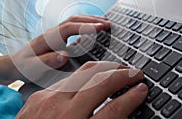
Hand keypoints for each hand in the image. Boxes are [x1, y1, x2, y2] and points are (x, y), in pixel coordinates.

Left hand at [10, 15, 110, 82]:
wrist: (12, 64)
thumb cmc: (22, 67)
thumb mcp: (32, 67)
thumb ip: (47, 61)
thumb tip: (64, 56)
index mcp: (48, 38)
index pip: (70, 27)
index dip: (86, 26)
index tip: (102, 28)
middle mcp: (52, 32)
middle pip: (74, 19)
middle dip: (93, 20)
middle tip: (110, 24)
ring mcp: (55, 33)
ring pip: (75, 20)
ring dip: (90, 20)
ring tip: (106, 23)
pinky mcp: (57, 37)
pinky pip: (74, 26)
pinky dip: (86, 24)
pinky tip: (94, 29)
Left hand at [16, 61, 147, 118]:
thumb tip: (121, 112)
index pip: (113, 110)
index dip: (132, 97)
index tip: (142, 90)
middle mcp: (62, 112)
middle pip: (100, 83)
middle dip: (122, 75)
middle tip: (135, 73)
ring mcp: (47, 100)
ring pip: (83, 73)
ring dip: (105, 68)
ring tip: (117, 69)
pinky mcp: (38, 96)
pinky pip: (67, 80)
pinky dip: (84, 77)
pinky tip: (92, 78)